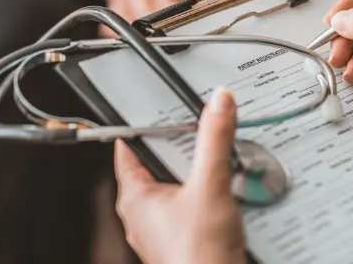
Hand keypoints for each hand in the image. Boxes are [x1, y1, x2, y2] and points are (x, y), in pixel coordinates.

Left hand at [114, 88, 245, 263]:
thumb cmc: (197, 254)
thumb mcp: (210, 185)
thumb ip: (215, 140)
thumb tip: (218, 104)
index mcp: (134, 197)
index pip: (126, 148)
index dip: (141, 126)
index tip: (155, 109)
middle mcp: (141, 214)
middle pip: (157, 166)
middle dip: (179, 151)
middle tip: (198, 137)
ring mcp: (161, 230)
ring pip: (176, 188)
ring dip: (196, 176)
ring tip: (217, 167)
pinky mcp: (182, 240)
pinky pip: (191, 207)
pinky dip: (207, 198)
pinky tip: (226, 198)